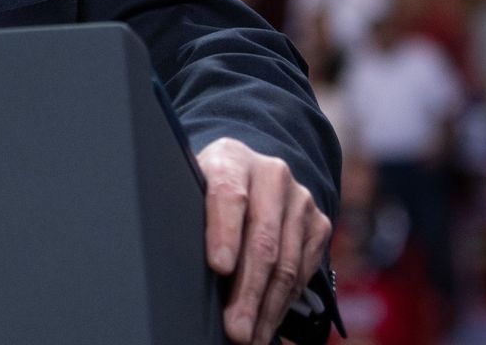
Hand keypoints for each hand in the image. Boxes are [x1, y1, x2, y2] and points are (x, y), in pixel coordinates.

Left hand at [197, 136, 331, 343]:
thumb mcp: (191, 187)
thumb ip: (186, 212)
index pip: (228, 194)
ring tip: (251, 337)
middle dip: (248, 291)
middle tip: (236, 329)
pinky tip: (268, 322)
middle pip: (262, 240)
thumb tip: (166, 256)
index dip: (224, 232)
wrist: (251, 173)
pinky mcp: (319, 223)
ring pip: (287, 262)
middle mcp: (271, 174)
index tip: (218, 267)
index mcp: (231, 159)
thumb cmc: (209, 190)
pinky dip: (285, 302)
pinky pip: (305, 270)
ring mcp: (299, 199)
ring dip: (267, 307)